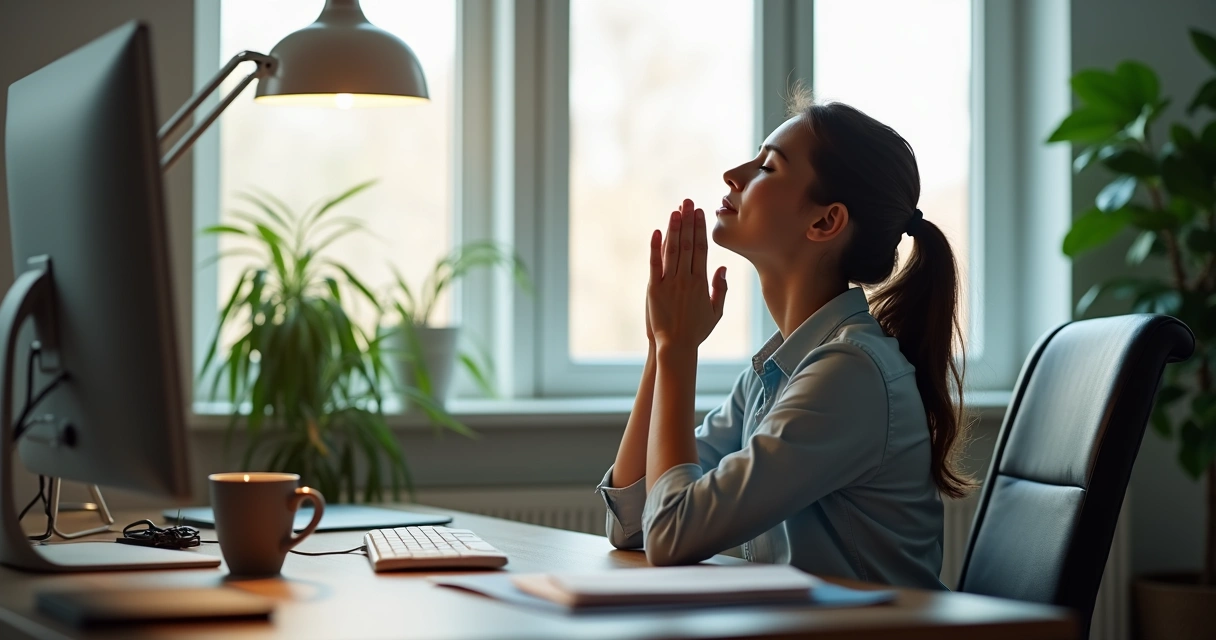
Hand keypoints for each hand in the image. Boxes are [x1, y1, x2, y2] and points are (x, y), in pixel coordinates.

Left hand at [646, 199, 727, 353]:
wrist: (676, 346)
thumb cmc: (696, 331)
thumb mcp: (715, 312)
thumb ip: (720, 288)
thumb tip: (723, 267)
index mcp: (701, 282)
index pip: (702, 249)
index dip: (700, 229)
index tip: (700, 213)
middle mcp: (686, 279)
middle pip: (688, 245)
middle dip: (688, 221)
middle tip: (688, 202)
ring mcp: (670, 283)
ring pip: (673, 251)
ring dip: (674, 229)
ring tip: (676, 210)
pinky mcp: (654, 289)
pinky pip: (655, 265)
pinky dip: (655, 248)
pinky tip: (657, 232)